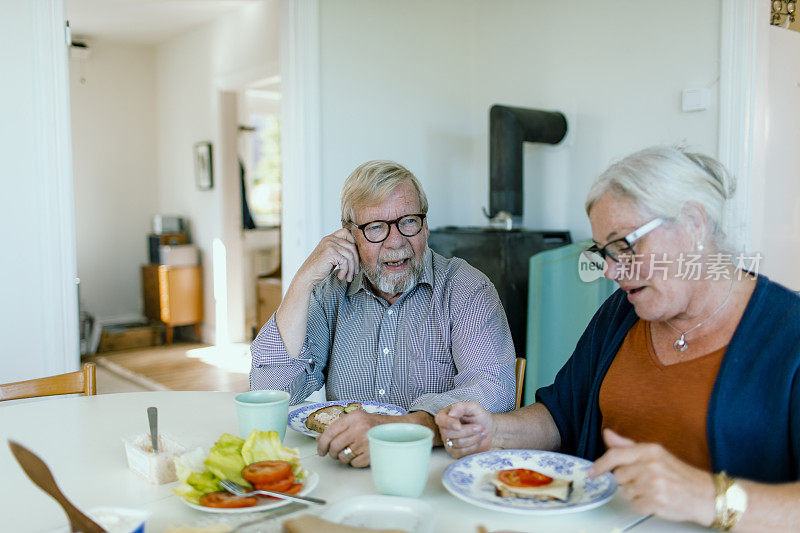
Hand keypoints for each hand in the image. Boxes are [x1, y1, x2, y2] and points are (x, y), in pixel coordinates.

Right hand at [297, 228, 358, 286]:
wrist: (307, 276)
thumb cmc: (319, 268)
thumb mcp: (331, 256)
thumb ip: (340, 251)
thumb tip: (357, 254)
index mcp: (329, 238)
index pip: (346, 232)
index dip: (354, 243)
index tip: (354, 256)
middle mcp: (330, 239)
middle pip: (352, 246)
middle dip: (356, 261)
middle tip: (355, 272)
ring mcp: (330, 245)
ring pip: (350, 255)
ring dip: (351, 269)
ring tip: (348, 277)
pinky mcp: (330, 252)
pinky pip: (345, 261)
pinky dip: (345, 271)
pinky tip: (340, 276)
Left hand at [316, 410, 382, 467]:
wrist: (394, 429)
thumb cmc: (372, 424)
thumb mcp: (355, 419)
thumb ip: (337, 427)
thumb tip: (320, 439)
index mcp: (354, 418)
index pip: (330, 432)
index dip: (322, 443)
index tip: (320, 450)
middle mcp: (359, 429)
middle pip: (335, 446)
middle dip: (331, 453)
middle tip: (333, 453)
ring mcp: (366, 442)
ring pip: (343, 457)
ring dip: (343, 457)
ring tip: (350, 451)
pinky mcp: (371, 454)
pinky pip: (354, 463)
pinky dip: (354, 461)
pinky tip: (359, 454)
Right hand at [435, 401, 493, 457]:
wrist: (490, 431)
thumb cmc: (480, 417)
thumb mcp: (473, 407)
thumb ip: (461, 407)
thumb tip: (451, 413)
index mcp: (445, 415)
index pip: (440, 419)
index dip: (449, 423)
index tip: (459, 426)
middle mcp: (444, 429)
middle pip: (449, 433)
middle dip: (468, 431)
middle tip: (480, 427)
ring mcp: (448, 442)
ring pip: (457, 443)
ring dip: (473, 437)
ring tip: (482, 432)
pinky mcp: (455, 452)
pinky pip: (462, 452)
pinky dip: (474, 446)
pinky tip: (479, 440)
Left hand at [589, 429, 715, 525]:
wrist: (705, 495)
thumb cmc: (679, 475)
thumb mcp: (655, 454)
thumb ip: (628, 445)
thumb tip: (607, 434)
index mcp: (650, 450)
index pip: (616, 455)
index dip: (600, 464)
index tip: (591, 472)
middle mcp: (651, 465)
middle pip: (619, 476)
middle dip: (627, 481)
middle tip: (645, 480)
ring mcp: (653, 484)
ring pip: (626, 492)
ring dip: (636, 494)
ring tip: (654, 490)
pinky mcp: (656, 501)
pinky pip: (635, 505)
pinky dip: (643, 505)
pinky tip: (657, 500)